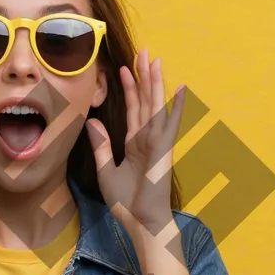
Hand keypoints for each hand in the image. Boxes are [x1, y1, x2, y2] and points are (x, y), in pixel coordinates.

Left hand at [86, 49, 184, 237]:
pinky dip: (177, 107)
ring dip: (155, 83)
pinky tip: (181, 89)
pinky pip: (170, 124)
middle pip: (145, 101)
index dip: (128, 89)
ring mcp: (157, 142)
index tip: (124, 68)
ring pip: (156, 106)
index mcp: (134, 143)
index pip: (132, 109)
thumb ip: (101, 146)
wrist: (142, 222)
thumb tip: (92, 122)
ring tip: (154, 60)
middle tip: (143, 52)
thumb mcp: (105, 171)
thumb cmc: (127, 203)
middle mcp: (147, 138)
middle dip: (144, 77)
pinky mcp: (163, 149)